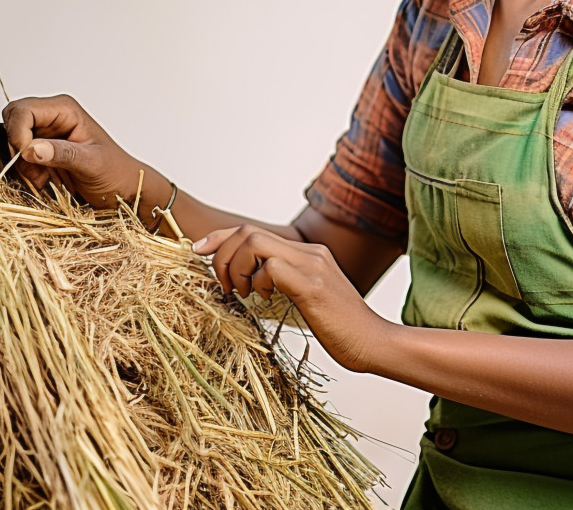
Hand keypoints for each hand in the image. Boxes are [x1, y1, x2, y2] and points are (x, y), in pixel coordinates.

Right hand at [2, 94, 158, 208]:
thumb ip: (63, 154)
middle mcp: (51, 119)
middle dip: (16, 148)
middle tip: (35, 169)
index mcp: (64, 110)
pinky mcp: (40, 154)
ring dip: (21, 165)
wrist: (123, 190)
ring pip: (10, 145)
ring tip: (45, 178)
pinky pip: (16, 160)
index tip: (26, 154)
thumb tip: (31, 148)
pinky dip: (23, 174)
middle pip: (11, 124)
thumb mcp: (92, 163)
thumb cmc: (116, 172)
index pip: (22, 110)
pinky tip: (44, 181)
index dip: (17, 132)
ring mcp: (43, 136)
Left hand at [193, 226, 390, 371]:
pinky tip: (263, 300)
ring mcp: (312, 265)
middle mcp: (309, 251)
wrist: (374, 342)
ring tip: (241, 293)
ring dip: (235, 267)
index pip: (254, 231)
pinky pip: (271, 267)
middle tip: (223, 286)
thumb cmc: (341, 329)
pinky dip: (257, 281)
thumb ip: (286, 283)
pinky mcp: (312, 284)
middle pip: (248, 231)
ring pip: (255, 242)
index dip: (221, 237)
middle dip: (221, 254)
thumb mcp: (309, 299)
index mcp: (307, 253)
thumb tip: (253, 284)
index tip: (198, 251)